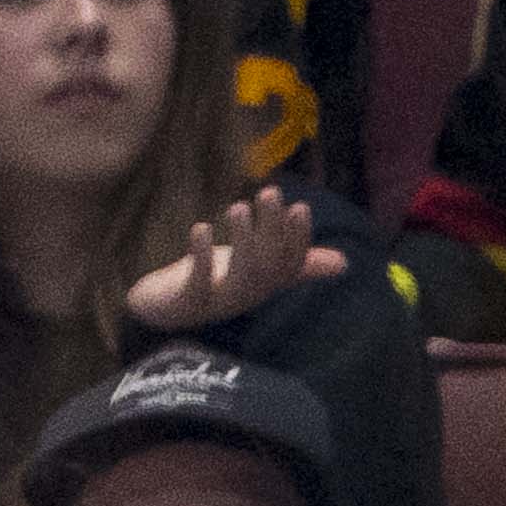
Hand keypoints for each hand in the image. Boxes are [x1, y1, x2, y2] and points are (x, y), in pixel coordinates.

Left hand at [129, 189, 347, 335]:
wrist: (161, 312)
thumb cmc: (211, 282)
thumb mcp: (254, 266)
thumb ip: (295, 263)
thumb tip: (344, 264)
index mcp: (262, 284)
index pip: (290, 264)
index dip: (297, 239)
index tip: (299, 206)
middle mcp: (245, 295)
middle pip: (267, 266)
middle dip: (271, 231)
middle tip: (270, 193)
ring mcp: (216, 302)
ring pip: (239, 276)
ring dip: (243, 242)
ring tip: (238, 208)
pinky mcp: (185, 304)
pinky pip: (197, 286)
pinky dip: (200, 258)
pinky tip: (201, 228)